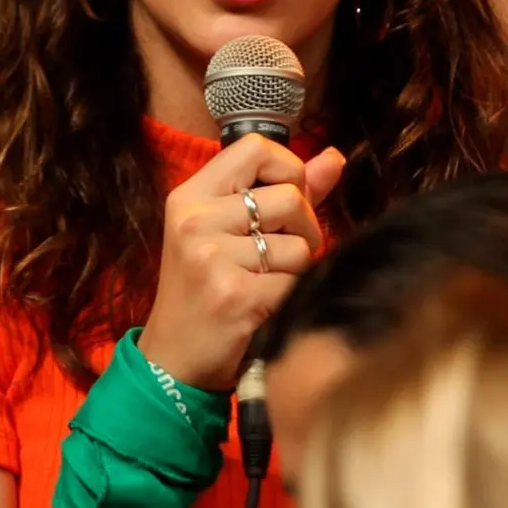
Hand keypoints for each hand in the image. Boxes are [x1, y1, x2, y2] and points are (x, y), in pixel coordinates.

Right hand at [141, 135, 346, 390]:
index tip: (287, 199)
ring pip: (301, 246)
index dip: (288, 168)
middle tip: (279, 256)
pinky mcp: (235, 296)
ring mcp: (211, 258)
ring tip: (265, 284)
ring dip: (297, 270)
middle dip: (304, 229)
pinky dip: (291, 298)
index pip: (255, 148)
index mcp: (191, 197)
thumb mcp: (229, 232)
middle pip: (290, 198)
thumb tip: (333, 157)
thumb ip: (283, 191)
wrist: (173, 360)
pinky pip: (296, 283)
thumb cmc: (206, 290)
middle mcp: (196, 221)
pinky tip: (264, 308)